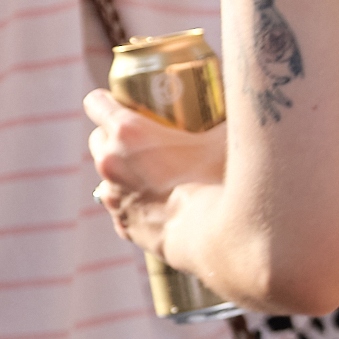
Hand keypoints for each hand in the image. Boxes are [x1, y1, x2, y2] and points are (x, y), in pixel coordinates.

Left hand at [85, 89, 225, 258]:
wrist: (219, 237)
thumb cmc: (223, 181)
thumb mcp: (228, 136)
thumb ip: (228, 115)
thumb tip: (242, 100)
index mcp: (128, 132)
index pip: (96, 103)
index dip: (108, 100)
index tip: (123, 102)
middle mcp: (111, 163)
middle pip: (97, 139)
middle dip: (114, 136)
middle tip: (145, 138)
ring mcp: (114, 197)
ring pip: (107, 175)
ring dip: (124, 171)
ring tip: (155, 174)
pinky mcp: (124, 225)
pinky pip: (121, 207)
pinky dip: (134, 203)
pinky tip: (160, 204)